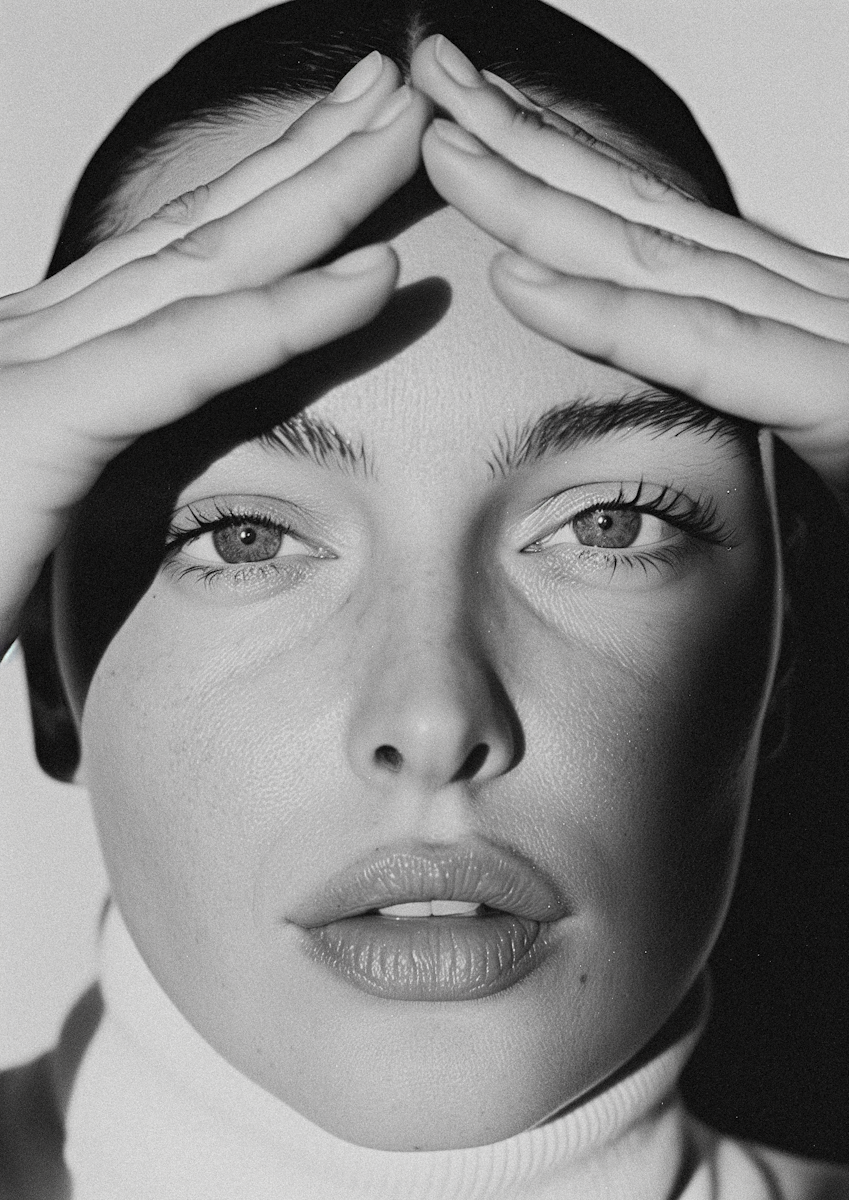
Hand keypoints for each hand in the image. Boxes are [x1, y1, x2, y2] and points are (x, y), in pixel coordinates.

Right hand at [0, 54, 430, 644]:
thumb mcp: (13, 488)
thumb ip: (72, 441)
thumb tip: (114, 423)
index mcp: (40, 352)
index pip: (177, 262)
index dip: (270, 202)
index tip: (351, 153)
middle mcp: (36, 335)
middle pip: (199, 234)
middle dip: (304, 158)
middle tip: (396, 91)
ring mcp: (26, 367)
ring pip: (202, 266)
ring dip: (317, 194)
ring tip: (405, 129)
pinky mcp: (30, 423)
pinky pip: (181, 360)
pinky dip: (281, 320)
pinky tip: (372, 279)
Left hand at [411, 35, 848, 510]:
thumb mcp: (836, 426)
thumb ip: (762, 388)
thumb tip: (699, 376)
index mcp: (796, 310)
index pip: (656, 232)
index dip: (556, 172)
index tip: (465, 131)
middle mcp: (808, 301)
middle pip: (642, 216)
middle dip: (524, 144)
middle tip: (422, 85)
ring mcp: (838, 335)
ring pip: (662, 258)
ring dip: (540, 195)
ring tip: (440, 142)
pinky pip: (719, 349)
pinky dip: (617, 316)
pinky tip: (520, 280)